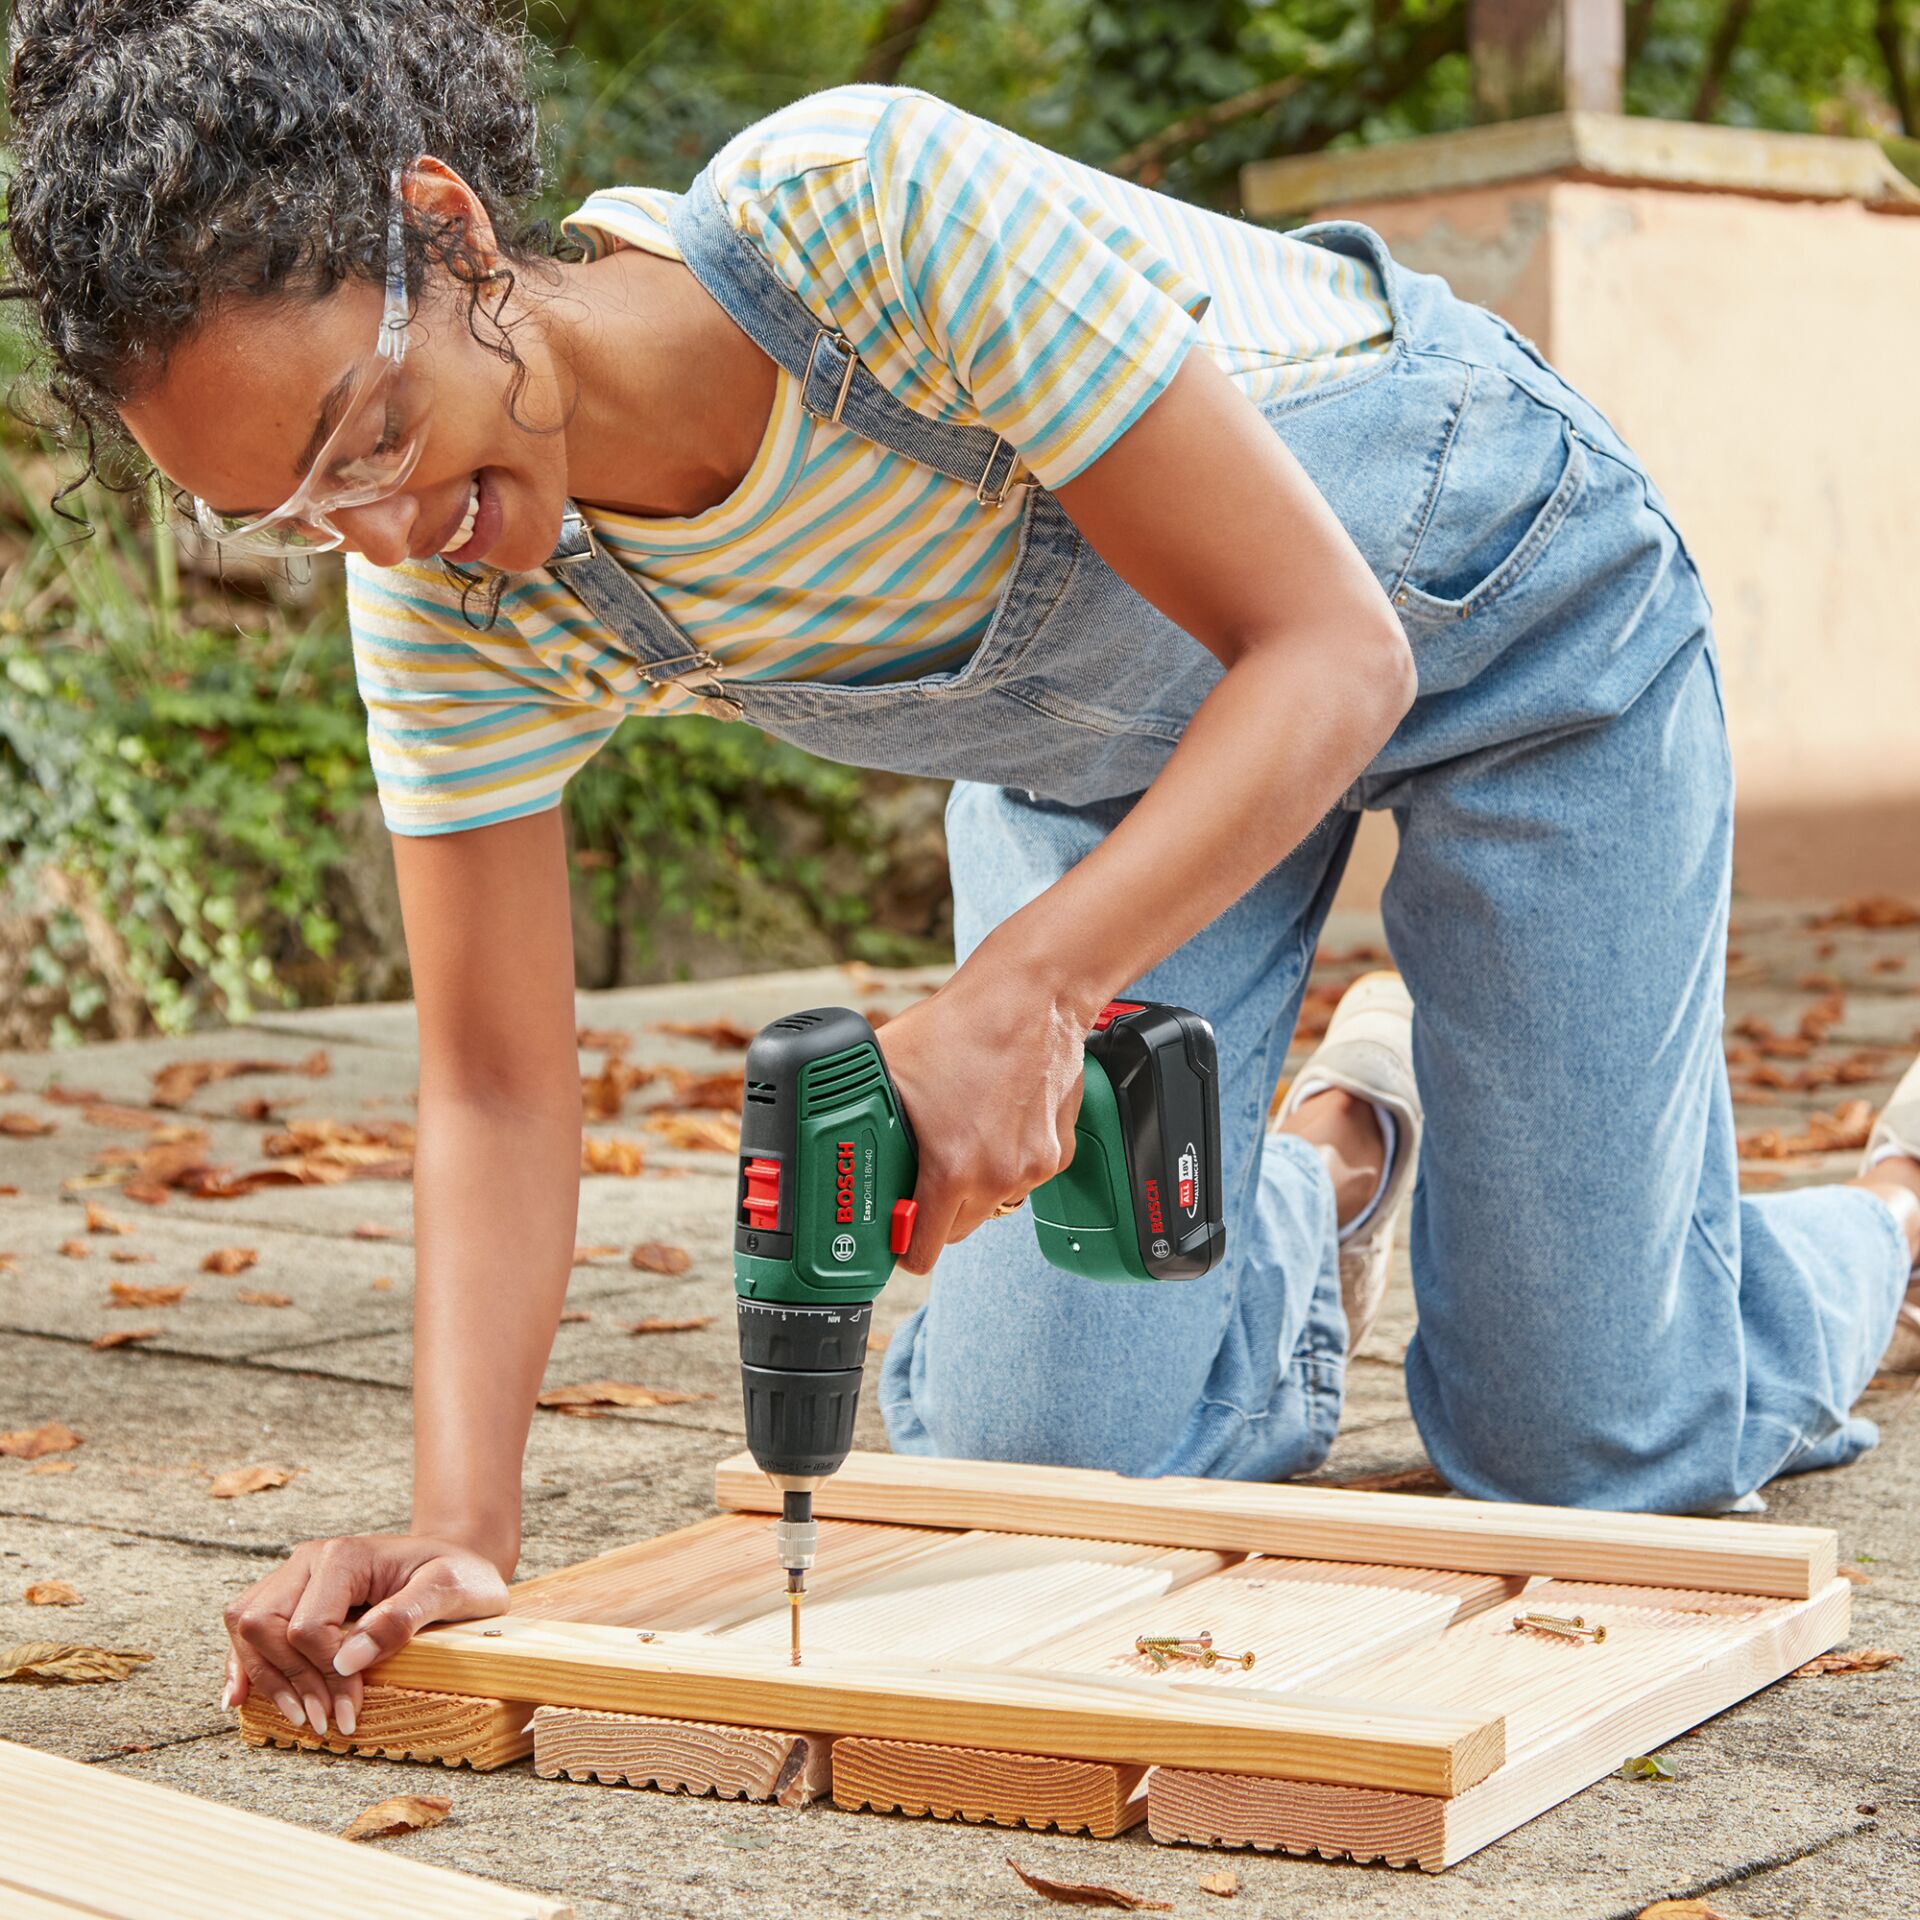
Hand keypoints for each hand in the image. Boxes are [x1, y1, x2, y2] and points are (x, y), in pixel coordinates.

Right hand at [220, 1533, 509, 1737]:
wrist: (454, 1560)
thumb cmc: (457, 1572)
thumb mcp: (451, 1588)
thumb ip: (403, 1617)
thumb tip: (347, 1659)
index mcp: (343, 1555)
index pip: (307, 1625)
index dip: (324, 1673)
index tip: (353, 1706)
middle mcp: (308, 1560)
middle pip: (263, 1623)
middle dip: (291, 1679)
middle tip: (326, 1721)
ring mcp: (295, 1576)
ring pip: (246, 1626)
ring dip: (267, 1678)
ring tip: (303, 1717)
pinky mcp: (290, 1597)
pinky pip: (246, 1629)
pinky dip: (243, 1665)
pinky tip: (242, 1698)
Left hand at [876, 949, 1096, 1273]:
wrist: (1029, 996)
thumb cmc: (962, 1026)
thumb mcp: (887, 1067)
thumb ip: (858, 1111)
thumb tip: (825, 1131)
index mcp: (952, 1169)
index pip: (922, 1251)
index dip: (900, 1244)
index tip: (893, 1233)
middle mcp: (997, 1177)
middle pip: (955, 1231)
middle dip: (933, 1212)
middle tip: (920, 1175)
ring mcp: (1033, 1167)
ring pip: (991, 1203)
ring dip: (972, 1187)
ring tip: (959, 1139)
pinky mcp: (1059, 1151)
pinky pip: (1023, 1177)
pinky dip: (1007, 1162)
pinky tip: (995, 1123)